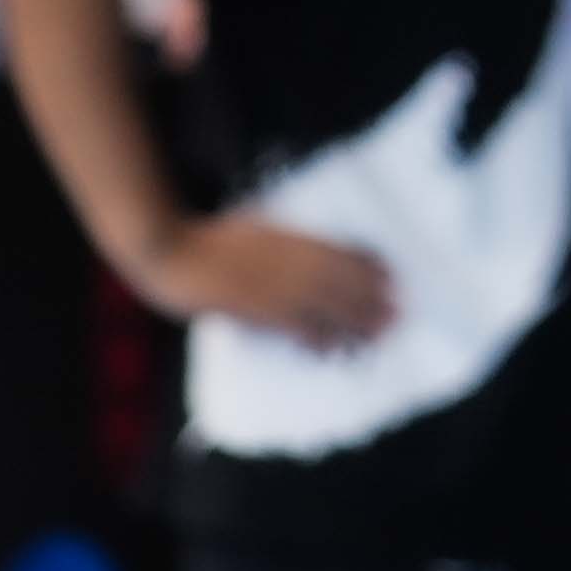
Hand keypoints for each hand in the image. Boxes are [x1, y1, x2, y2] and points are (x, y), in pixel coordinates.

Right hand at [145, 207, 391, 344]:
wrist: (175, 253)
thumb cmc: (209, 234)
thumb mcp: (254, 220)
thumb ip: (280, 233)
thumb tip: (300, 241)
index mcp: (294, 240)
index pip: (344, 254)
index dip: (370, 267)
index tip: (391, 278)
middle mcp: (294, 265)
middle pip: (345, 285)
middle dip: (372, 301)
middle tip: (396, 316)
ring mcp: (277, 291)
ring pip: (328, 310)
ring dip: (356, 324)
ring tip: (376, 336)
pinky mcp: (260, 313)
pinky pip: (298, 329)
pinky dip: (318, 341)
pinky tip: (332, 350)